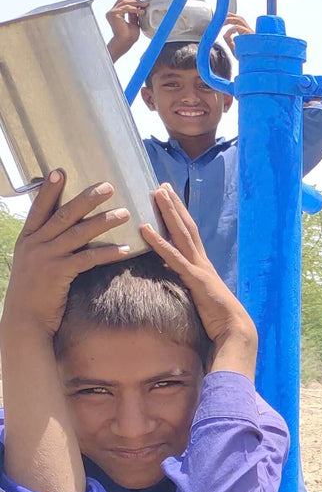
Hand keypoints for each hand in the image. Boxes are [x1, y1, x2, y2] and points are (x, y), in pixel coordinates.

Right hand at [1, 171, 130, 337]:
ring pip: (79, 233)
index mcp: (27, 238)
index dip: (50, 189)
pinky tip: (126, 249)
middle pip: (65, 215)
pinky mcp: (59, 274)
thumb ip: (45, 246)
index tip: (60, 170)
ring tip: (125, 213)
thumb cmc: (34, 293)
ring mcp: (46, 257)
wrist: (25, 321)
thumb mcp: (33, 264)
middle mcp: (35, 244)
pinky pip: (88, 259)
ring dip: (104, 222)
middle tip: (109, 186)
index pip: (39, 207)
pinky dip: (109, 253)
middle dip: (87, 199)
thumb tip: (63, 233)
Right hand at [106, 0, 146, 60]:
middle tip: (145, 3)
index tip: (143, 3)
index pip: (123, 2)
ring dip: (136, 3)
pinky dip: (135, 9)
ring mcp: (112, 12)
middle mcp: (112, 12)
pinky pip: (126, 8)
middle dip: (135, 0)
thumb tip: (139, 7)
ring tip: (144, 5)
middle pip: (123, 0)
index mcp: (115, 13)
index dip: (133, 1)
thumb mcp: (134, 23)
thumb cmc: (129, 37)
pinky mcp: (114, 14)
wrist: (125, 43)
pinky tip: (141, 11)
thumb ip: (134, 15)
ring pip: (124, 2)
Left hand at [141, 185, 257, 377]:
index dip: (178, 216)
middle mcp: (202, 262)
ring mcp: (200, 268)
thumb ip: (189, 288)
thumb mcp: (200, 300)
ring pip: (182, 234)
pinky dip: (159, 242)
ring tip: (156, 193)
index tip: (169, 199)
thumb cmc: (219, 321)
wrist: (235, 331)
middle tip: (161, 185)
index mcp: (203, 266)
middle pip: (186, 227)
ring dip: (168, 213)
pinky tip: (144, 229)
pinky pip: (174, 257)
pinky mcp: (196, 279)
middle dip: (174, 205)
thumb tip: (174, 284)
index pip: (189, 235)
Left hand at [222, 13, 253, 57]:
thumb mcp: (236, 50)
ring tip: (221, 23)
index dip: (231, 19)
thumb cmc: (249, 60)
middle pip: (240, 18)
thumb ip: (230, 42)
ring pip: (240, 19)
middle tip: (219, 17)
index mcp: (248, 35)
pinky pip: (238, 27)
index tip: (222, 22)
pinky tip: (226, 36)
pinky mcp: (251, 35)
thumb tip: (225, 35)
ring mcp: (252, 33)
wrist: (256, 64)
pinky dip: (230, 30)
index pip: (240, 22)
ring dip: (229, 19)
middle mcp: (251, 32)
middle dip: (229, 15)